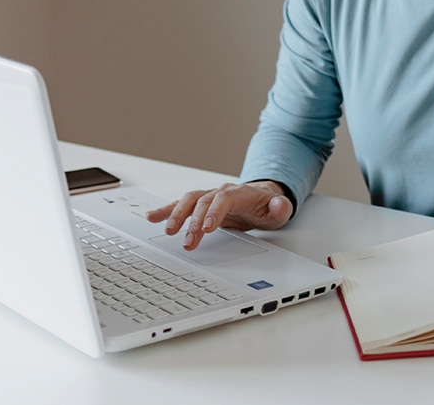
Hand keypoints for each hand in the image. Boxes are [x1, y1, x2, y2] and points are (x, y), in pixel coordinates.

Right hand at [146, 180, 293, 249]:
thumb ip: (280, 208)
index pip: (224, 199)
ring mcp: (209, 197)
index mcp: (240, 193)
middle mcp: (221, 192)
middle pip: (203, 201)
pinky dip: (166, 210)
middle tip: (188, 241)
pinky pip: (181, 204)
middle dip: (194, 221)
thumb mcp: (279, 209)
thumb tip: (280, 204)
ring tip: (168, 231)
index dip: (214, 212)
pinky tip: (152, 217)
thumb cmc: (267, 205)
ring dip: (177, 215)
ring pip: (189, 201)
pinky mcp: (200, 204)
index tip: (207, 228)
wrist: (261, 197)